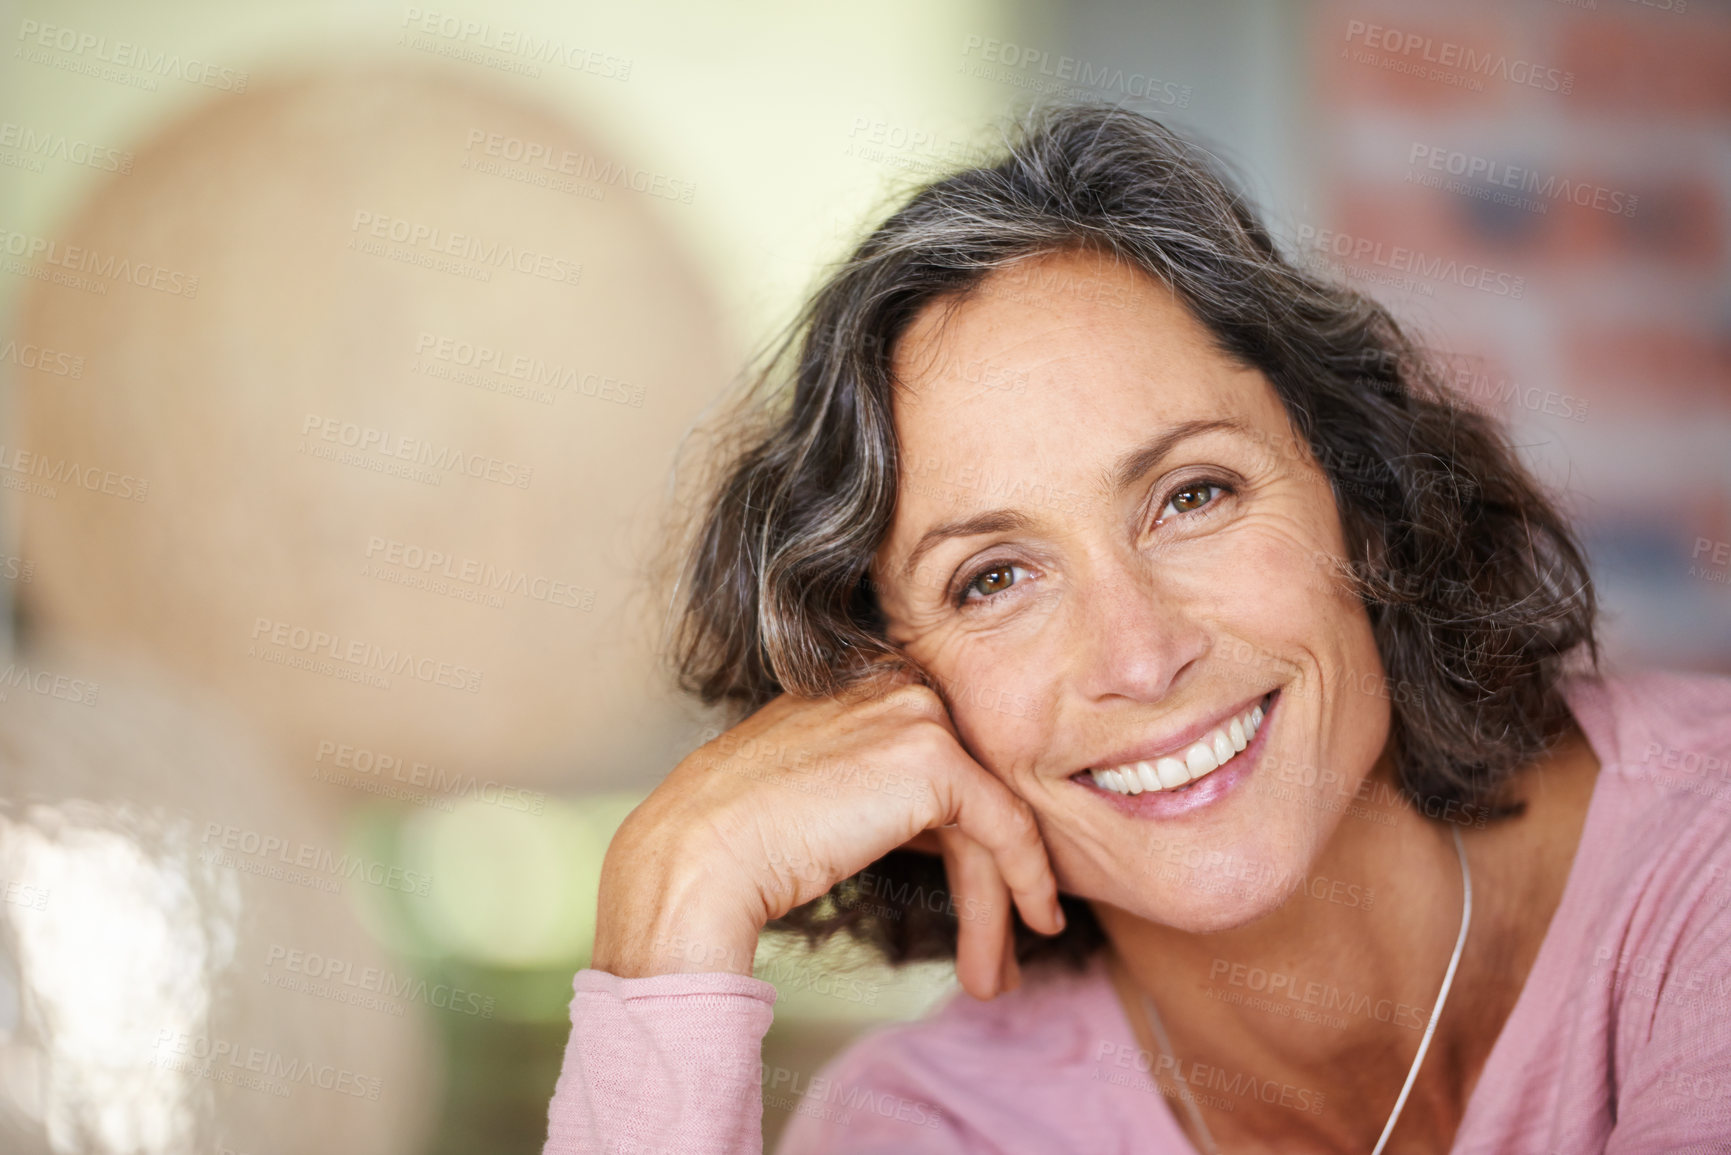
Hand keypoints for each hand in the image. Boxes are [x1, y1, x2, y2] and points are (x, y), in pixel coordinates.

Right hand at [591, 663, 1064, 999]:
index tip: (983, 895)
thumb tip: (929, 826)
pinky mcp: (933, 757)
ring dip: (998, 902)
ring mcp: (914, 713)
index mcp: (860, 679)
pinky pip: (1006, 825)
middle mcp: (892, 681)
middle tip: (995, 952)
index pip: (940, 759)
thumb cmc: (733, 838)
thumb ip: (869, 782)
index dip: (966, 835)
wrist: (696, 855)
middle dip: (990, 876)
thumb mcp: (815, 786)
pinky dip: (1026, 880)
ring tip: (993, 976)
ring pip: (989, 814)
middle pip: (970, 788)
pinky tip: (1032, 923)